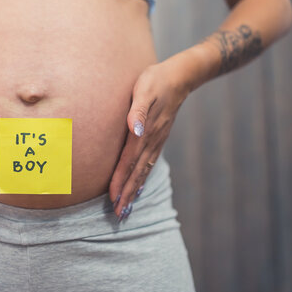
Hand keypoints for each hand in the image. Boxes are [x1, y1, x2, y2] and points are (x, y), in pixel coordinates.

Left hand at [109, 60, 190, 221]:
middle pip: (136, 172)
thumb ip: (137, 110)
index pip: (129, 161)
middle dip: (127, 194)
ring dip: (134, 190)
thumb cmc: (155, 81)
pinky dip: (143, 178)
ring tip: (126, 208)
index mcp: (144, 132)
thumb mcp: (143, 90)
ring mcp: (157, 141)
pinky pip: (149, 163)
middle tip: (119, 214)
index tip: (113, 199)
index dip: (120, 181)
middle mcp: (151, 141)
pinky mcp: (159, 138)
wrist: (179, 76)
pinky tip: (138, 186)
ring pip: (143, 171)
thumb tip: (134, 129)